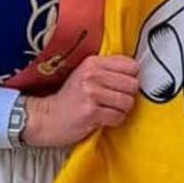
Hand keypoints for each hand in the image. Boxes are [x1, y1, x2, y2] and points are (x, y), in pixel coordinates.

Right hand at [20, 54, 140, 147]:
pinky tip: (103, 119)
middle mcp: (92, 75)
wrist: (46, 117)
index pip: (131, 66)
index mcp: (93, 62)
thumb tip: (137, 72)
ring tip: (108, 110)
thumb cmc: (71, 98)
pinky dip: (114, 121)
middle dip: (127, 96)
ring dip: (121, 110)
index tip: (120, 85)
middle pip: (133, 84)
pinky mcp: (92, 112)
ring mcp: (91, 93)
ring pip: (128, 102)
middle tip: (114, 100)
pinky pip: (119, 117)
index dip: (130, 78)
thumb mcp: (85, 74)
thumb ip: (108, 70)